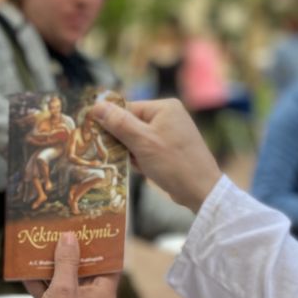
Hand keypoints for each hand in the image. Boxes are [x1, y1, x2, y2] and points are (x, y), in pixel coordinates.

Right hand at [19, 233, 118, 297]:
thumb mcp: (63, 289)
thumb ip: (67, 261)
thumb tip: (70, 237)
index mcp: (104, 292)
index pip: (110, 262)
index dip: (102, 244)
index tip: (92, 226)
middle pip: (85, 268)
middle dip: (72, 250)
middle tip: (61, 228)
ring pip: (66, 279)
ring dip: (53, 263)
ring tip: (41, 242)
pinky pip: (51, 292)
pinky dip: (40, 281)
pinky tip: (25, 268)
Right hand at [92, 98, 221, 212]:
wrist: (201, 191)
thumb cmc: (173, 163)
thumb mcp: (142, 142)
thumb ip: (118, 123)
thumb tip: (96, 106)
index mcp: (164, 107)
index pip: (127, 109)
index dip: (112, 124)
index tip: (100, 140)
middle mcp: (168, 116)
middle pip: (131, 123)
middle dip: (123, 141)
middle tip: (118, 156)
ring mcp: (171, 133)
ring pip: (137, 138)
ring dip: (131, 153)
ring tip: (136, 164)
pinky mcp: (171, 149)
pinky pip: (147, 149)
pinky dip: (141, 159)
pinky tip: (144, 169)